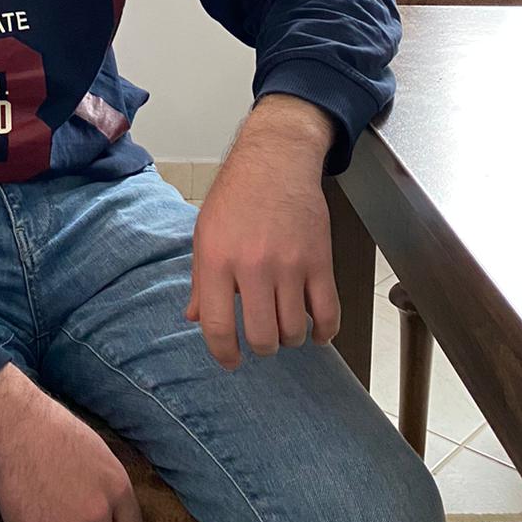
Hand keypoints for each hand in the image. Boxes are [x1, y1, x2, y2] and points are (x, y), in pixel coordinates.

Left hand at [183, 100, 340, 369]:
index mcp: (216, 260)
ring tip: (284, 326)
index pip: (217, 326)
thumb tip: (194, 317)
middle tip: (261, 339)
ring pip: (294, 330)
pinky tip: (315, 331)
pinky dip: (323, 332)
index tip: (230, 360)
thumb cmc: (235, 196)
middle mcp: (252, 266)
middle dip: (261, 347)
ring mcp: (289, 264)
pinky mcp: (319, 261)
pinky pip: (328, 313)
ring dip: (289, 338)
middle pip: (262, 336)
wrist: (276, 161)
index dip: (223, 353)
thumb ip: (200, 280)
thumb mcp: (205, 234)